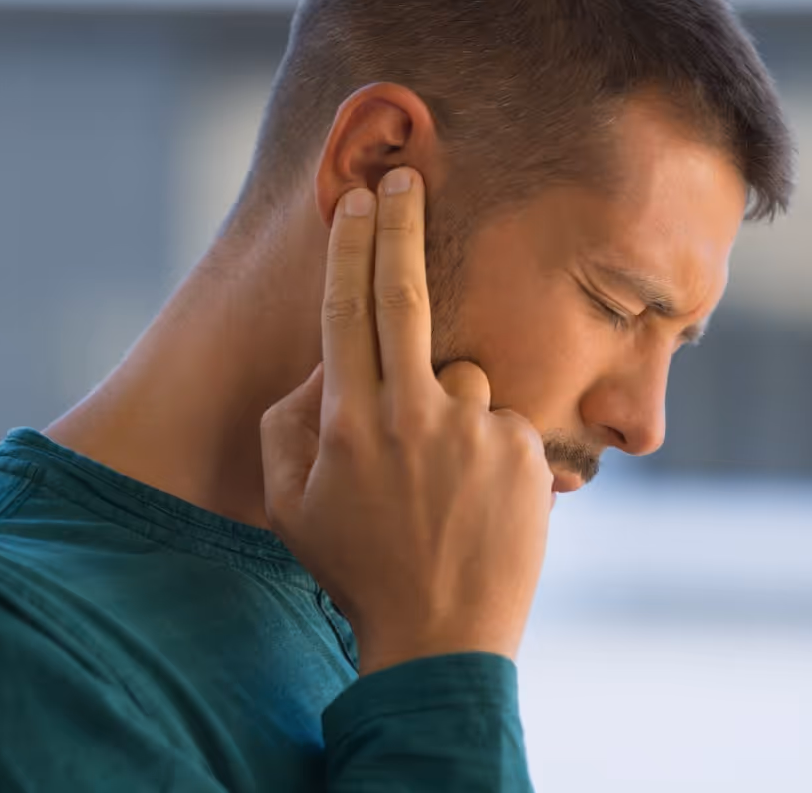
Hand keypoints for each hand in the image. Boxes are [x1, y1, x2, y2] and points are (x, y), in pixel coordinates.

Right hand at [259, 165, 554, 675]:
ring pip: (462, 376)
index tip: (357, 200)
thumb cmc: (356, 568)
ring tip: (442, 484)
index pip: (346, 309)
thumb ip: (289, 425)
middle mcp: (412, 412)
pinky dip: (486, 446)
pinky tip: (476, 501)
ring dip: (450, 408)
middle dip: (402, 226)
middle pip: (407, 295)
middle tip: (406, 176)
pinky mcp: (522, 450)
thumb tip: (324, 365)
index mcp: (349, 422)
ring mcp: (473, 429)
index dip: (350, 247)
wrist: (441, 635)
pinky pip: (499, 421)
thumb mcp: (290, 505)